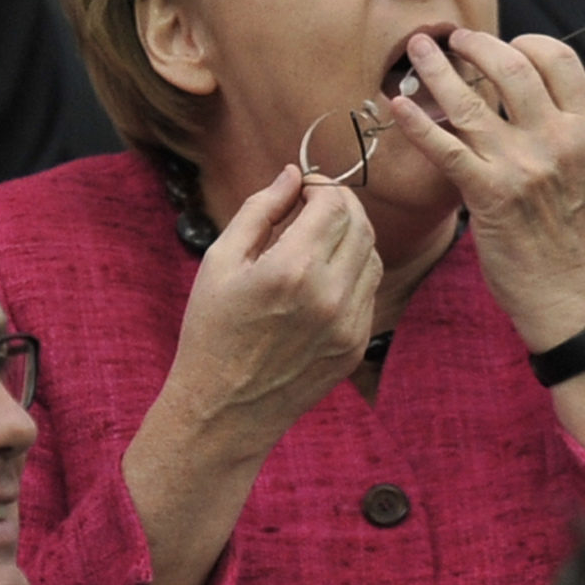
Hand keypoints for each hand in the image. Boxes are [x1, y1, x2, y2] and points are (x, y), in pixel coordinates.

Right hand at [164, 164, 381, 453]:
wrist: (224, 409)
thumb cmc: (212, 331)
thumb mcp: (220, 261)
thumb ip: (260, 210)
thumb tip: (291, 175)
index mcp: (291, 269)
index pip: (334, 203)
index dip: (321, 185)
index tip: (303, 187)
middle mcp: (328, 295)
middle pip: (360, 225)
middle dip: (340, 204)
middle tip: (314, 205)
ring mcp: (348, 324)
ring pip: (372, 255)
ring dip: (350, 236)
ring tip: (316, 241)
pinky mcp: (356, 345)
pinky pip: (369, 291)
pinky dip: (353, 271)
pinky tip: (322, 277)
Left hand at [391, 31, 584, 350]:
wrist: (572, 295)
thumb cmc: (570, 238)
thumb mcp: (580, 171)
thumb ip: (554, 131)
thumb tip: (514, 98)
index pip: (558, 58)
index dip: (526, 42)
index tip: (502, 44)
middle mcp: (557, 139)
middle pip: (512, 65)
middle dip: (476, 44)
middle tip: (453, 39)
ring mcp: (521, 165)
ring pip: (472, 99)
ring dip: (437, 68)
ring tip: (417, 49)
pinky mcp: (488, 194)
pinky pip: (445, 147)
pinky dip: (417, 122)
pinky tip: (397, 106)